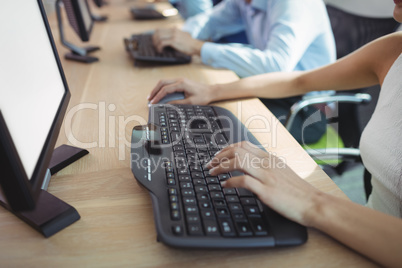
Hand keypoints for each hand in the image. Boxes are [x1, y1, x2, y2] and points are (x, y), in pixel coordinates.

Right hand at [148, 78, 212, 104]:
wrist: (210, 91)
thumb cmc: (202, 96)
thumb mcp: (190, 102)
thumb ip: (177, 103)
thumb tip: (166, 105)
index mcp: (181, 83)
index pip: (165, 89)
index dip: (158, 96)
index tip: (153, 102)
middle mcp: (179, 79)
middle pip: (162, 83)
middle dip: (154, 91)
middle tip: (149, 99)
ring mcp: (179, 80)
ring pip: (164, 82)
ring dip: (157, 89)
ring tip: (152, 97)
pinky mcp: (180, 82)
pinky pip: (168, 83)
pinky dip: (162, 88)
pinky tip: (159, 94)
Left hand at [152, 28, 204, 54]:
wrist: (196, 46)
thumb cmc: (190, 44)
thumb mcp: (183, 36)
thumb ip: (177, 34)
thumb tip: (171, 38)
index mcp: (174, 29)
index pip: (160, 29)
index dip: (155, 35)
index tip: (155, 41)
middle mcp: (173, 30)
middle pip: (158, 32)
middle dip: (154, 39)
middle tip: (155, 45)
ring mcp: (173, 35)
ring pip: (159, 37)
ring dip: (156, 44)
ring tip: (157, 49)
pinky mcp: (174, 41)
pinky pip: (162, 43)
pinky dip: (159, 47)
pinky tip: (160, 51)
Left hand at [206, 141, 322, 225]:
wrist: (314, 203)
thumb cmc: (298, 191)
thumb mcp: (282, 172)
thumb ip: (266, 167)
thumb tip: (250, 168)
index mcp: (270, 158)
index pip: (244, 145)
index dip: (226, 148)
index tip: (217, 156)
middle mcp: (267, 163)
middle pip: (238, 150)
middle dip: (220, 156)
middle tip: (210, 164)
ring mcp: (267, 176)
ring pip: (239, 161)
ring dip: (221, 166)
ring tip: (213, 173)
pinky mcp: (267, 190)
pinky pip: (244, 181)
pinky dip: (230, 181)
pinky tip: (224, 186)